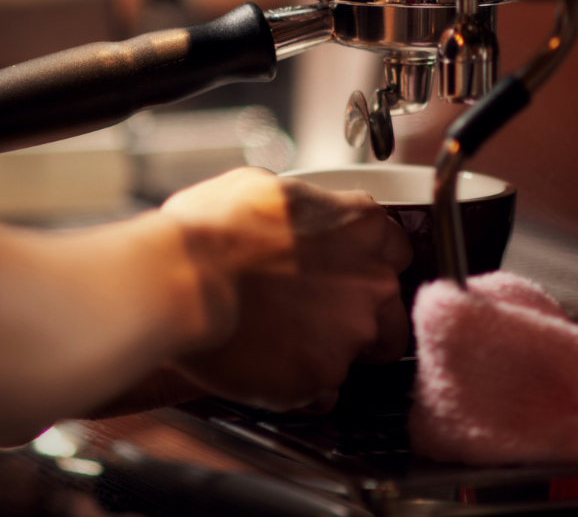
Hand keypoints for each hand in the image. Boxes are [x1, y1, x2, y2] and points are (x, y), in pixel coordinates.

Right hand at [159, 167, 411, 411]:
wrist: (181, 282)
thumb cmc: (209, 231)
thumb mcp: (258, 187)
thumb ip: (296, 205)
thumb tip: (286, 213)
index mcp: (361, 226)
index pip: (396, 251)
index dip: (368, 266)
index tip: (347, 274)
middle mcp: (372, 280)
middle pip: (390, 311)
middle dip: (360, 318)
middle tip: (315, 317)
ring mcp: (351, 333)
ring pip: (355, 354)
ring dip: (326, 351)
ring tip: (278, 341)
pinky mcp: (322, 378)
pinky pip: (321, 391)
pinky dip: (298, 384)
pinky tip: (265, 364)